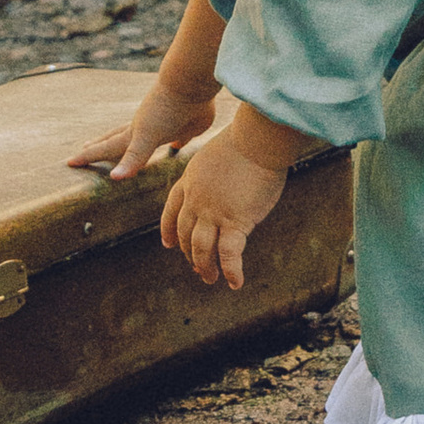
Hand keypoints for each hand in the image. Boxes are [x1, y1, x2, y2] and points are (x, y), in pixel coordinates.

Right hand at [69, 73, 218, 179]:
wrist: (190, 82)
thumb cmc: (169, 110)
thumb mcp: (147, 136)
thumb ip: (133, 157)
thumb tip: (114, 177)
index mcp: (135, 134)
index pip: (107, 148)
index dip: (89, 157)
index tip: (69, 162)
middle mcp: (143, 127)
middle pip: (117, 138)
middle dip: (101, 146)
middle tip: (85, 148)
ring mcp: (160, 122)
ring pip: (140, 135)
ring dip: (129, 142)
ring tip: (122, 144)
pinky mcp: (182, 121)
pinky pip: (171, 133)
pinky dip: (168, 139)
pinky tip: (175, 143)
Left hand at [160, 127, 289, 289]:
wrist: (256, 141)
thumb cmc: (245, 142)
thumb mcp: (216, 156)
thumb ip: (214, 176)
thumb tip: (224, 188)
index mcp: (189, 181)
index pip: (172, 210)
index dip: (167, 230)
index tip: (168, 244)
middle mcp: (196, 200)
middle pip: (185, 234)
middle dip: (189, 254)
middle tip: (195, 267)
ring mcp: (213, 213)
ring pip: (201, 248)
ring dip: (205, 267)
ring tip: (210, 279)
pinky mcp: (235, 222)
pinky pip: (229, 254)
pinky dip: (232, 270)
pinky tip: (235, 283)